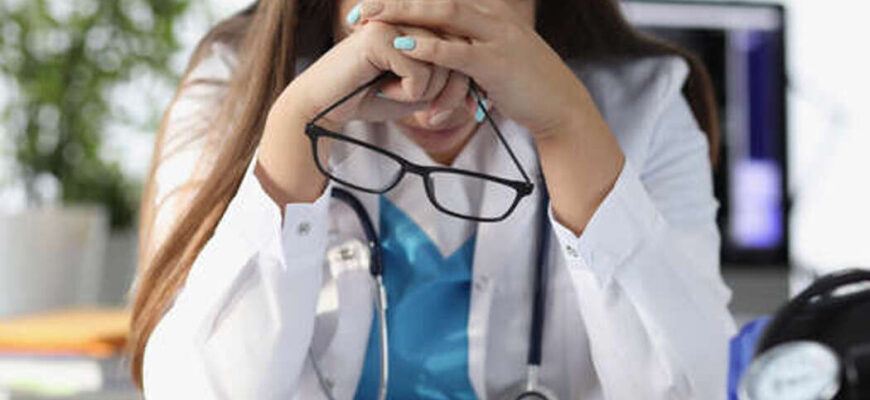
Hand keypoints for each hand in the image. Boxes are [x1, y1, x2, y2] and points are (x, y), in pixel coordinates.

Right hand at [258, 20, 452, 204]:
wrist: (327, 107)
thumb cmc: (372, 97)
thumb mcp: (421, 91)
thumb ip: (449, 81)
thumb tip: (478, 83)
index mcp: (420, 23)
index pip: (463, 49)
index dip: (463, 84)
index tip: (450, 109)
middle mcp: (409, 16)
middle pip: (458, 54)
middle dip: (451, 92)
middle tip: (430, 115)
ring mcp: (393, 21)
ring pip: (441, 63)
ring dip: (425, 93)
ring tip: (395, 92)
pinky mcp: (379, 36)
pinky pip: (418, 71)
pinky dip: (406, 92)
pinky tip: (382, 89)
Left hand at [353, 0, 626, 233]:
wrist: (559, 106)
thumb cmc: (522, 86)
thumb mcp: (489, 61)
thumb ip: (463, 52)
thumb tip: (432, 57)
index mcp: (486, 13)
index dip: (403, 0)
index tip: (370, 9)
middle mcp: (491, 16)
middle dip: (393, 2)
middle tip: (359, 11)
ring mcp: (496, 35)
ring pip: (442, 14)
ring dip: (403, 15)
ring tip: (370, 20)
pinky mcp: (498, 62)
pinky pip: (458, 50)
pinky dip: (429, 47)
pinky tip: (403, 46)